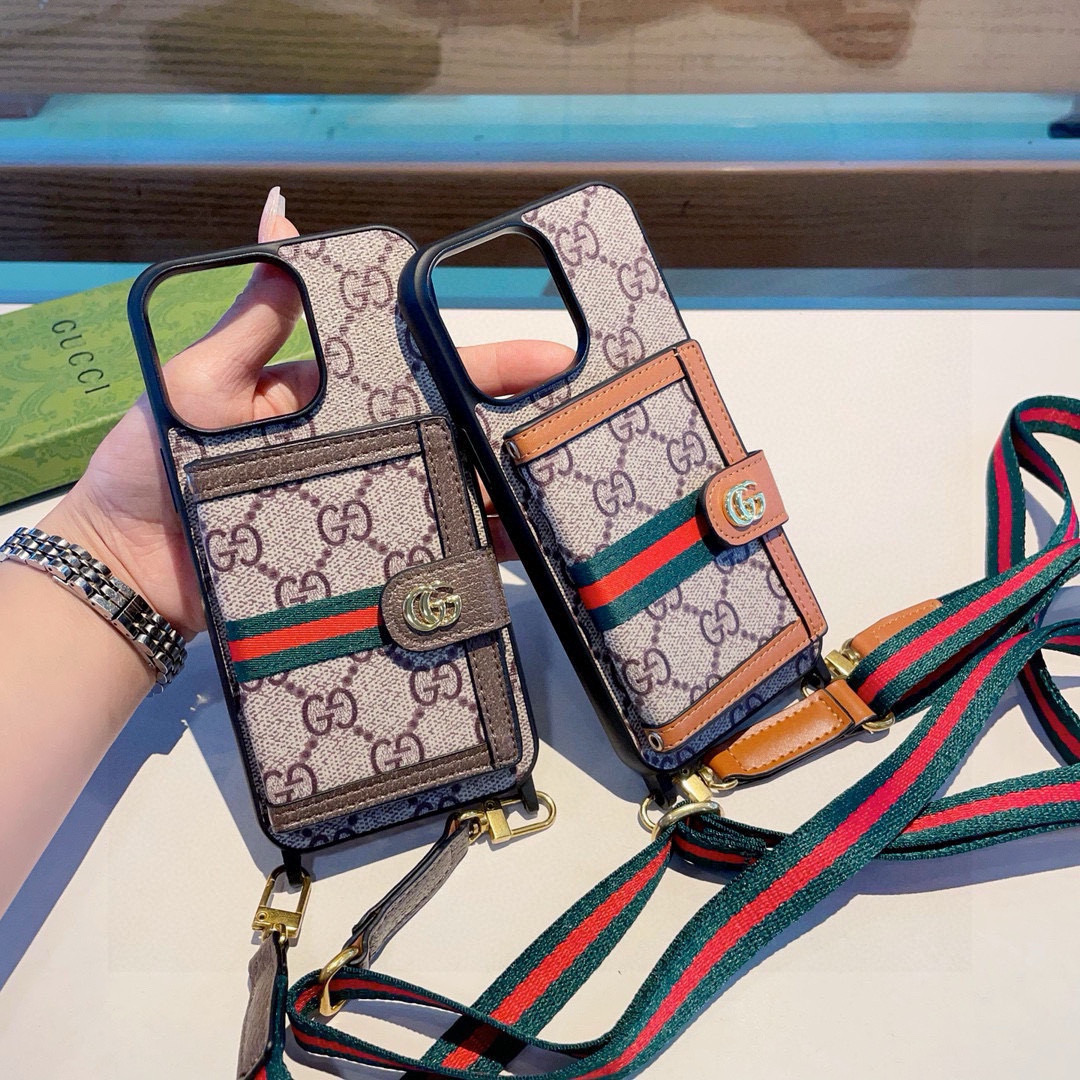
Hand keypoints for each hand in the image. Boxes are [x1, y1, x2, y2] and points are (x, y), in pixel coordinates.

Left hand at [40, 190, 572, 638]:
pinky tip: (513, 549)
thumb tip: (278, 214)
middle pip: (454, 433)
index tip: (549, 357)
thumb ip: (253, 316)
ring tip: (557, 495)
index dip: (485, 360)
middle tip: (578, 427)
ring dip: (505, 492)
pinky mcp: (363, 561)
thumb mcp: (198, 380)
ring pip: (452, 493)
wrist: (126, 570)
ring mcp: (366, 506)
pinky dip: (471, 551)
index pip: (422, 368)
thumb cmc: (150, 467)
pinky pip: (425, 553)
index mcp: (336, 396)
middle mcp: (363, 448)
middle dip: (518, 427)